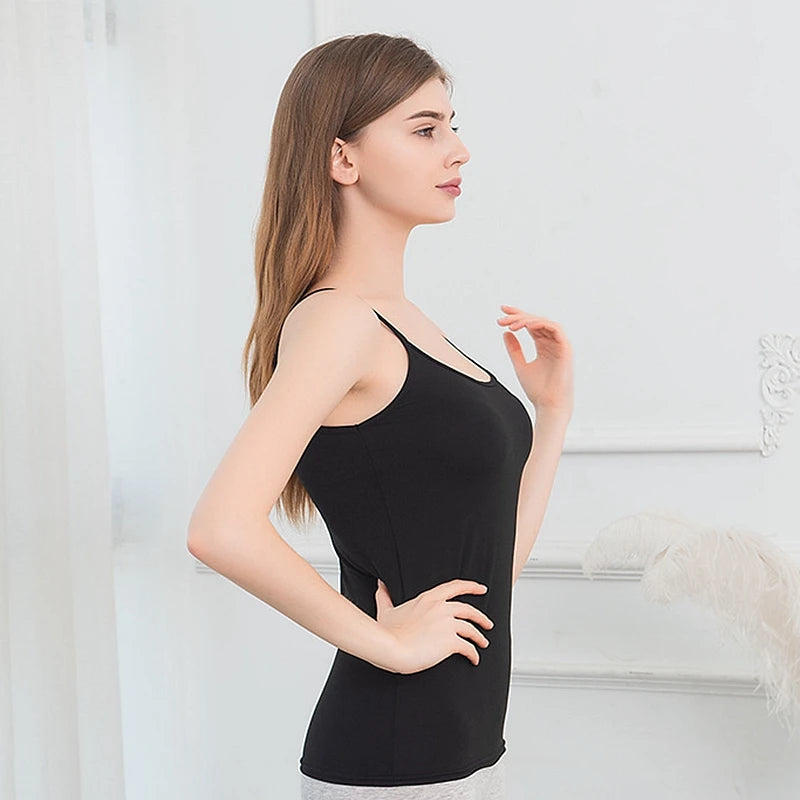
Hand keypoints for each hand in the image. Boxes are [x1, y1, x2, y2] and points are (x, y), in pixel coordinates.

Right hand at [375, 578, 493, 674]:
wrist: (390, 647)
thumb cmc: (387, 632)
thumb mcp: (386, 610)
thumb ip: (384, 596)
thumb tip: (379, 585)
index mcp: (429, 598)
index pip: (456, 587)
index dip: (471, 587)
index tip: (482, 589)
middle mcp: (442, 608)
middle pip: (469, 610)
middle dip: (481, 617)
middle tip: (488, 624)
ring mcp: (448, 624)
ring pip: (472, 629)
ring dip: (479, 637)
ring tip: (482, 643)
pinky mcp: (451, 642)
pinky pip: (468, 648)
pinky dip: (474, 654)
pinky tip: (474, 659)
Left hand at [497, 304, 573, 415]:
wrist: (549, 404)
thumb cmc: (537, 389)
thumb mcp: (520, 365)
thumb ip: (514, 349)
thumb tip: (505, 333)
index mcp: (543, 346)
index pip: (530, 325)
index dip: (517, 315)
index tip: (502, 310)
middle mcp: (552, 343)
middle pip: (535, 321)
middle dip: (518, 317)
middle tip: (502, 319)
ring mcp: (560, 345)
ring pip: (544, 322)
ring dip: (527, 320)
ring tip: (511, 324)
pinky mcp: (565, 348)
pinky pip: (555, 329)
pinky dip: (541, 324)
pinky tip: (526, 325)